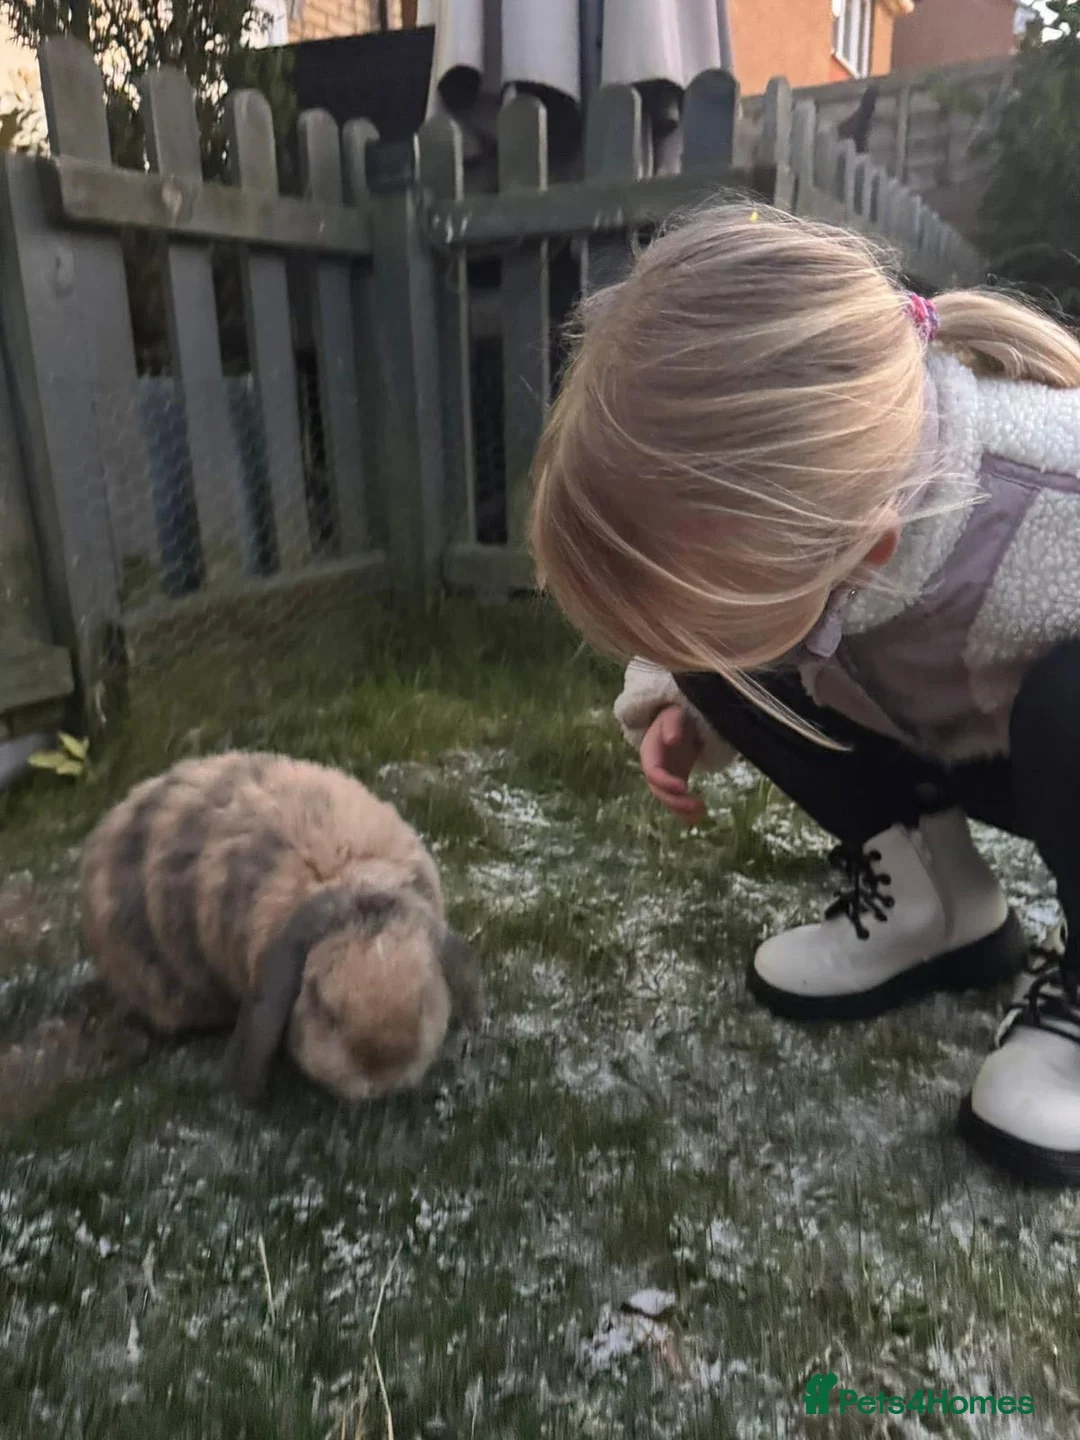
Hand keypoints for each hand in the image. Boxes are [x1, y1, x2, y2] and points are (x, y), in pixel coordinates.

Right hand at [639, 705, 704, 824]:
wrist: (678, 721)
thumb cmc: (676, 715)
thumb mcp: (674, 714)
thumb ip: (672, 724)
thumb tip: (671, 739)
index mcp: (650, 752)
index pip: (652, 771)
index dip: (665, 781)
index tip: (683, 787)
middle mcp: (654, 768)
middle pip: (659, 790)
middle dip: (676, 801)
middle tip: (697, 805)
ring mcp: (664, 777)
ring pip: (667, 799)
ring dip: (681, 810)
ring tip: (700, 814)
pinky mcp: (675, 783)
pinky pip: (677, 800)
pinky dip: (686, 811)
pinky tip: (699, 818)